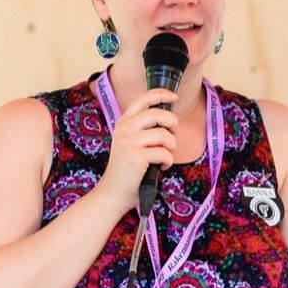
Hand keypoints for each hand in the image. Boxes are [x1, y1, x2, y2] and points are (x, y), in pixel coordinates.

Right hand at [96, 88, 178, 212]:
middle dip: (172, 123)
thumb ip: (144, 130)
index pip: (142, 99)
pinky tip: (162, 167)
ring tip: (166, 155)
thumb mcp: (130, 143)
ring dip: (171, 146)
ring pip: (163, 134)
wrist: (113, 193)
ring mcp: (129, 142)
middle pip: (157, 114)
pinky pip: (164, 153)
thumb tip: (169, 120)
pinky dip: (168, 161)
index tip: (173, 97)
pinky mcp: (136, 156)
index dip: (161, 94)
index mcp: (123, 123)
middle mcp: (124, 129)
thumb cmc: (127, 170)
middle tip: (172, 134)